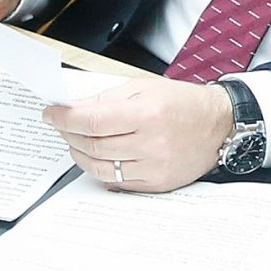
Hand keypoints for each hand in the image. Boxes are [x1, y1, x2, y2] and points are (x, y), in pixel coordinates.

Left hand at [43, 78, 233, 192]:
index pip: (91, 120)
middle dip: (69, 135)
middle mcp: (152, 142)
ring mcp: (155, 166)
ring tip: (79, 142)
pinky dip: (101, 170)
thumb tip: (74, 108)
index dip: (64, 118)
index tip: (51, 114)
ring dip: (80, 154)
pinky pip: (117, 182)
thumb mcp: (144, 87)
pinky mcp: (158, 183)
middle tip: (63, 127)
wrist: (219, 125)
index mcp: (148, 113)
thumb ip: (107, 98)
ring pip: (100, 168)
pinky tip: (99, 158)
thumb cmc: (184, 103)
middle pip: (92, 145)